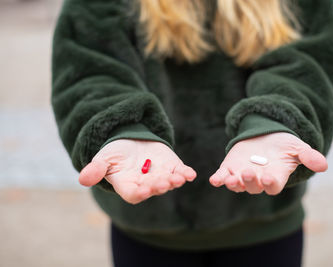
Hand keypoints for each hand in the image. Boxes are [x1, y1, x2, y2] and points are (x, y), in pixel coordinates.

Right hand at [78, 139, 196, 203]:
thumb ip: (96, 169)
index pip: (134, 194)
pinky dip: (186, 174)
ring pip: (169, 182)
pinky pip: (181, 173)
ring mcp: (161, 177)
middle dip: (159, 186)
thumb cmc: (116, 154)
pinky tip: (191, 174)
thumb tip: (82, 179)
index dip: (139, 193)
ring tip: (179, 178)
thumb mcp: (104, 158)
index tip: (144, 190)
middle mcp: (146, 184)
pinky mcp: (172, 167)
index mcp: (128, 185)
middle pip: (153, 188)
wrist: (133, 142)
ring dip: (174, 181)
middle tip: (163, 183)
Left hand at [209, 132, 326, 194]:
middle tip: (248, 173)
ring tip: (231, 179)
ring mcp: (242, 175)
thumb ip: (308, 156)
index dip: (270, 184)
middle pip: (254, 187)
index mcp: (275, 177)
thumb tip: (323, 165)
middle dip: (251, 181)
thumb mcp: (297, 147)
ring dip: (233, 183)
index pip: (273, 186)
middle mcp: (258, 180)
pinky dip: (218, 179)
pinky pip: (222, 177)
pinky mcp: (229, 168)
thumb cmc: (283, 145)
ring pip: (237, 185)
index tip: (269, 178)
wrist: (265, 136)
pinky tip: (214, 179)